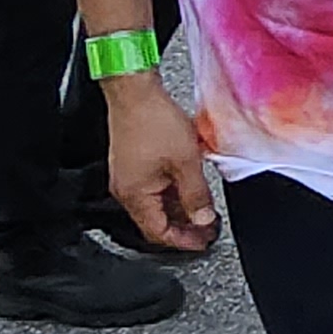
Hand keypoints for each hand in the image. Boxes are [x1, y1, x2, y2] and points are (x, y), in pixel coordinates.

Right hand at [104, 79, 221, 250]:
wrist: (135, 92)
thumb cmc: (153, 122)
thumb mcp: (186, 163)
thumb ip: (197, 195)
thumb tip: (204, 218)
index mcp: (134, 195)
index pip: (158, 232)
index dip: (183, 241)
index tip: (202, 241)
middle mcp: (126, 190)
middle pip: (156, 220)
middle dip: (183, 226)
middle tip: (207, 227)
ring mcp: (128, 176)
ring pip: (156, 203)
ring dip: (180, 207)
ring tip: (204, 207)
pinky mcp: (131, 163)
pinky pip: (153, 187)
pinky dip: (172, 191)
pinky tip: (190, 186)